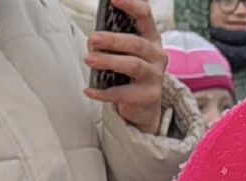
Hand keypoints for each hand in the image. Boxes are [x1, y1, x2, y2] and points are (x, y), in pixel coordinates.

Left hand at [84, 0, 168, 135]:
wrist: (144, 105)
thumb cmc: (130, 73)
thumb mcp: (126, 52)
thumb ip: (112, 43)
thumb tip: (93, 40)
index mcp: (151, 38)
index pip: (145, 15)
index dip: (131, 5)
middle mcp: (157, 55)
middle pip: (136, 43)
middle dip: (113, 40)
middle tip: (92, 38)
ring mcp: (155, 76)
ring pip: (133, 65)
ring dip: (109, 61)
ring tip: (89, 59)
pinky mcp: (150, 96)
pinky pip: (124, 94)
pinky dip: (103, 93)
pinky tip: (89, 90)